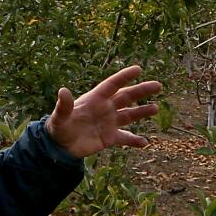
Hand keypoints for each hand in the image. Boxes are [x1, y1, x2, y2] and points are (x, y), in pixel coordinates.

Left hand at [45, 64, 162, 158]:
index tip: (138, 69)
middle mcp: (105, 108)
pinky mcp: (110, 138)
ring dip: (142, 112)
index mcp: (95, 99)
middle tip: (158, 85)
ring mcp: (109, 123)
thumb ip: (64, 105)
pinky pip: (125, 138)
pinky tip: (145, 142)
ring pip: (130, 115)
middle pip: (126, 97)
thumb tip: (63, 91)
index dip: (124, 77)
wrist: (60, 146)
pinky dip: (134, 140)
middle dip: (141, 91)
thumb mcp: (60, 116)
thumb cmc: (58, 127)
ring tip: (155, 108)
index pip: (112, 85)